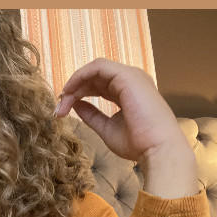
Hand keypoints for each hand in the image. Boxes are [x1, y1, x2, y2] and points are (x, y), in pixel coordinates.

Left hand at [55, 58, 197, 197]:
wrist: (158, 150)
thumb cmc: (138, 144)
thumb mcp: (107, 129)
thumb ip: (92, 115)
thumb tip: (75, 105)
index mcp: (128, 92)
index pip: (99, 86)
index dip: (79, 94)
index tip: (63, 110)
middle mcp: (131, 81)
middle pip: (94, 77)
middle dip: (73, 90)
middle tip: (59, 109)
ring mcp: (131, 76)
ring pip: (95, 70)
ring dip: (75, 83)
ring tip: (62, 101)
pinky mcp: (127, 76)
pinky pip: (98, 67)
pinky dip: (81, 75)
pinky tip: (70, 90)